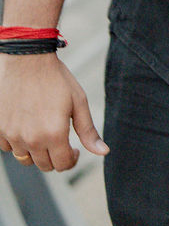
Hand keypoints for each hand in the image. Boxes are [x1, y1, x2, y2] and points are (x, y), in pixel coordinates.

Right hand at [0, 53, 108, 172]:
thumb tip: (103, 152)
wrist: (26, 59)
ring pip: (26, 159)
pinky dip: (18, 143)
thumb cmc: (55, 78)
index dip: (72, 159)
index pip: (63, 164)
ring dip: (36, 152)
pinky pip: (8, 148)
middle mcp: (31, 139)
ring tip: (43, 133)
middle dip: (56, 157)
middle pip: (45, 166)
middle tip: (60, 141)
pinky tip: (26, 127)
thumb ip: (88, 131)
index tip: (74, 149)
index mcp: (54, 134)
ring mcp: (12, 135)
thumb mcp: (78, 102)